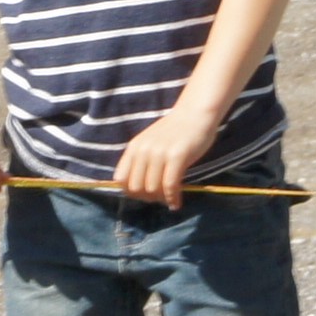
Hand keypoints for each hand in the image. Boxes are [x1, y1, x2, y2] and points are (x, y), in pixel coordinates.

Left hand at [112, 105, 226, 207]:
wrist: (195, 113)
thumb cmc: (174, 131)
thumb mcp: (150, 143)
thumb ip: (141, 161)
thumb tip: (137, 190)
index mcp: (134, 147)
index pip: (120, 179)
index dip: (130, 192)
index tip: (144, 195)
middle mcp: (143, 150)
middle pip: (135, 188)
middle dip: (147, 198)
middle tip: (159, 199)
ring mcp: (159, 153)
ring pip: (152, 189)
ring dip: (161, 200)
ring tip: (169, 200)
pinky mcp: (177, 156)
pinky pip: (170, 186)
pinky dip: (173, 199)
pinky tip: (177, 203)